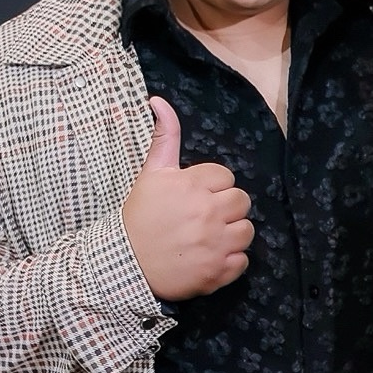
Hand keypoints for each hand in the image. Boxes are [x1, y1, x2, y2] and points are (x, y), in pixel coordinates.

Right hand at [121, 96, 253, 299]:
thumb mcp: (151, 174)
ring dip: (231, 234)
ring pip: (247, 230)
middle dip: (225, 208)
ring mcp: (215, 244)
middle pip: (242, 201)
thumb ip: (164, 137)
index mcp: (192, 186)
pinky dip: (229, 261)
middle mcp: (208, 212)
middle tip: (202, 218)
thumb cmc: (139, 217)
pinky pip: (242, 260)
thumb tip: (159, 101)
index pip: (226, 178)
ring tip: (207, 238)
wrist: (125, 264)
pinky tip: (208, 257)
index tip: (193, 198)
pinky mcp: (218, 271)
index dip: (211, 188)